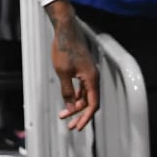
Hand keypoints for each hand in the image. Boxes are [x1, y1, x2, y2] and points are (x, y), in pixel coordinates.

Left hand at [46, 1, 98, 130]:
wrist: (65, 30)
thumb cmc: (64, 50)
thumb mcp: (62, 73)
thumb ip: (67, 92)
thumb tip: (69, 108)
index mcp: (91, 79)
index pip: (93, 105)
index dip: (85, 117)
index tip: (77, 126)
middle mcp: (93, 77)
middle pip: (90, 102)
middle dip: (80, 114)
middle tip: (69, 124)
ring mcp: (89, 73)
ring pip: (85, 95)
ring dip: (76, 105)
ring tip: (65, 114)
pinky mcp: (83, 69)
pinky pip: (83, 87)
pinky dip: (76, 95)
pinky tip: (68, 100)